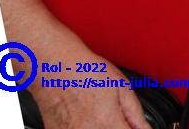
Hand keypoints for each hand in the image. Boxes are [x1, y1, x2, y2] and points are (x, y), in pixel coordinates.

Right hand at [31, 58, 147, 128]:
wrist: (53, 66)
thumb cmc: (85, 71)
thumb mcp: (121, 87)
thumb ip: (135, 113)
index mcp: (106, 123)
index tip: (133, 126)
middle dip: (118, 128)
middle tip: (118, 119)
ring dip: (102, 128)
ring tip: (99, 115)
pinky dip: (85, 128)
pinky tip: (86, 119)